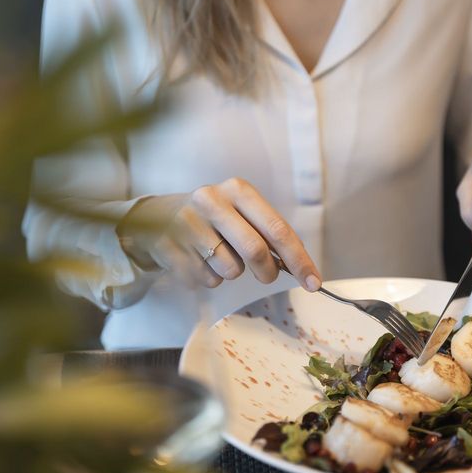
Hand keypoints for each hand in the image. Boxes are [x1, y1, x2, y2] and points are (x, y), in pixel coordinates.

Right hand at [120, 178, 321, 290]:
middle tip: (268, 277)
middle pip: (255, 251)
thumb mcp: (241, 213)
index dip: (299, 260)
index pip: (277, 229)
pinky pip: (205, 279)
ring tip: (218, 257)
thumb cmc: (215, 219)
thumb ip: (269, 235)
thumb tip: (303, 270)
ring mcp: (188, 224)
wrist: (157, 218)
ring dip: (231, 273)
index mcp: (238, 190)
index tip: (314, 282)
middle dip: (268, 272)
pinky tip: (197, 260)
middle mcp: (212, 201)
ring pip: (229, 270)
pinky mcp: (169, 248)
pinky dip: (208, 278)